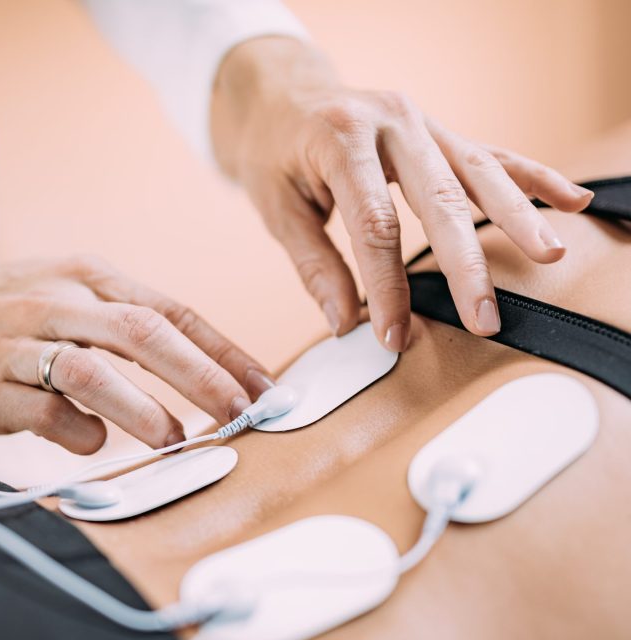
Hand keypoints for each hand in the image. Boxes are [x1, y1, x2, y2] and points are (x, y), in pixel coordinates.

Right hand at [0, 257, 272, 453]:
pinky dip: (79, 432)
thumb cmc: (8, 314)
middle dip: (203, 377)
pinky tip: (93, 444)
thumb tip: (198, 377)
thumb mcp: (72, 298)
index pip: (173, 311)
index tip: (263, 386)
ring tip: (176, 439)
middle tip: (241, 414)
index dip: (224, 350)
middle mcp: (61, 301)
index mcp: (92, 278)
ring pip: (93, 371)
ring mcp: (21, 340)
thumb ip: (127, 330)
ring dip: (143, 410)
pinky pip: (44, 412)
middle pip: (145, 333)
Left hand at [211, 38, 593, 350]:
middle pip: (439, 200)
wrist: (282, 98)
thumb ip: (313, 266)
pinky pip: (490, 155)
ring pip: (478, 173)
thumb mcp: (277, 209)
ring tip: (549, 254)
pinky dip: (531, 178)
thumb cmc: (274, 153)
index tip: (393, 335)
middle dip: (466, 265)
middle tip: (484, 317)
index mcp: (341, 139)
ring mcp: (421, 122)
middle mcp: (391, 122)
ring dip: (517, 217)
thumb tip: (343, 321)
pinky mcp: (438, 132)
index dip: (388, 286)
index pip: (375, 225)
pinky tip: (570, 201)